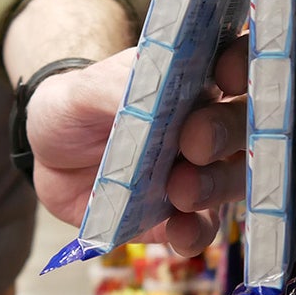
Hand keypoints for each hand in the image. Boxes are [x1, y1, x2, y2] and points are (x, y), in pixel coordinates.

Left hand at [27, 35, 248, 255]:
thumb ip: (117, 89)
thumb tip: (148, 95)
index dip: (245, 65)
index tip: (228, 76)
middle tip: (196, 141)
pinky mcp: (184, 214)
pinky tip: (178, 231)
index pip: (240, 62)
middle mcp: (211, 122)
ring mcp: (201, 171)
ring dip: (215, 185)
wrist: (50, 159)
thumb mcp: (82, 90)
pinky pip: (203, 227)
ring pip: (233, 178)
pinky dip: (196, 232)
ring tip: (181, 190)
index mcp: (196, 76)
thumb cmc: (76, 108)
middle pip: (245, 124)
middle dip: (228, 131)